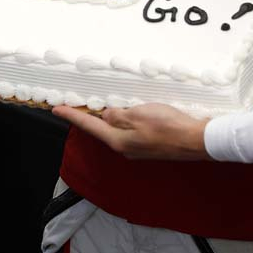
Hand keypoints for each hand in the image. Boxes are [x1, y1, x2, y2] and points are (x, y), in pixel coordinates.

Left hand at [53, 103, 210, 160]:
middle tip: (77, 103)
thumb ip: (118, 116)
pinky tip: (129, 112)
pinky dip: (125, 120)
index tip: (56, 109)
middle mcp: (125, 148)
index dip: (72, 116)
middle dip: (90, 117)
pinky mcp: (151, 145)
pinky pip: (131, 131)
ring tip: (102, 105)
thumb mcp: (138, 115)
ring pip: (118, 130)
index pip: (89, 126)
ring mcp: (139, 148)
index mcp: (119, 140)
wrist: (196, 141)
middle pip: (102, 130)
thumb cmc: (167, 126)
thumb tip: (106, 116)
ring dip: (109, 118)